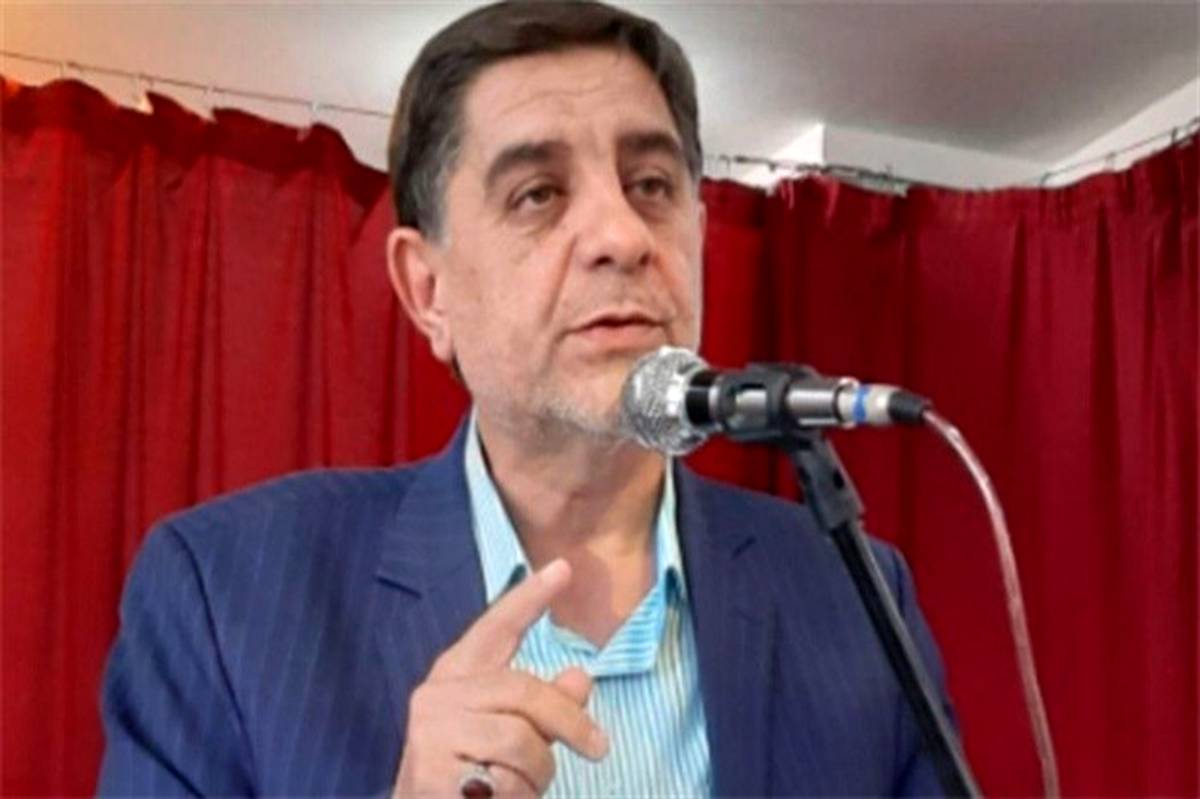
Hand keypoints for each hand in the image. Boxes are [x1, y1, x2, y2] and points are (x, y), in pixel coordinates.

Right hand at [392, 559, 608, 796]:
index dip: (529, 597)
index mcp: (456, 675)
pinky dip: (518, 797)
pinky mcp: (431, 773)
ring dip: (538, 772)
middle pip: (524, 690)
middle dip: (569, 723)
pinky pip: (504, 780)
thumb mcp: (511, 732)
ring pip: (521, 740)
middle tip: (599, 748)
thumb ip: (544, 705)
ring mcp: (430, 733)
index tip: (564, 567)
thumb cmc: (469, 774)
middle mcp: (436, 696)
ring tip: (520, 786)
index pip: (496, 627)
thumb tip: (580, 677)